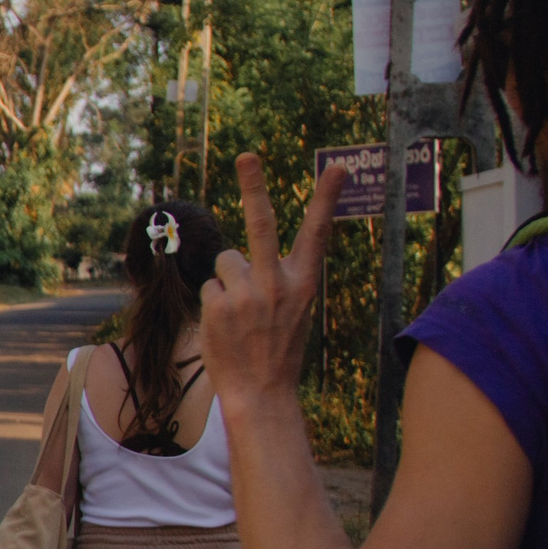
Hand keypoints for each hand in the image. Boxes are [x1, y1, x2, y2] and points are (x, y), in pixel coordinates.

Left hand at [201, 154, 348, 414]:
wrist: (260, 392)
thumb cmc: (277, 349)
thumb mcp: (295, 310)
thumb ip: (278, 278)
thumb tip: (240, 253)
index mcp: (304, 283)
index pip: (318, 233)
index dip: (326, 198)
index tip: (337, 167)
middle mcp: (277, 283)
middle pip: (262, 223)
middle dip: (254, 186)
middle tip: (247, 156)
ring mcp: (246, 293)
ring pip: (227, 262)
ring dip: (229, 281)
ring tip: (240, 314)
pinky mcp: (218, 305)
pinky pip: (210, 287)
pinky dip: (215, 303)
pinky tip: (226, 327)